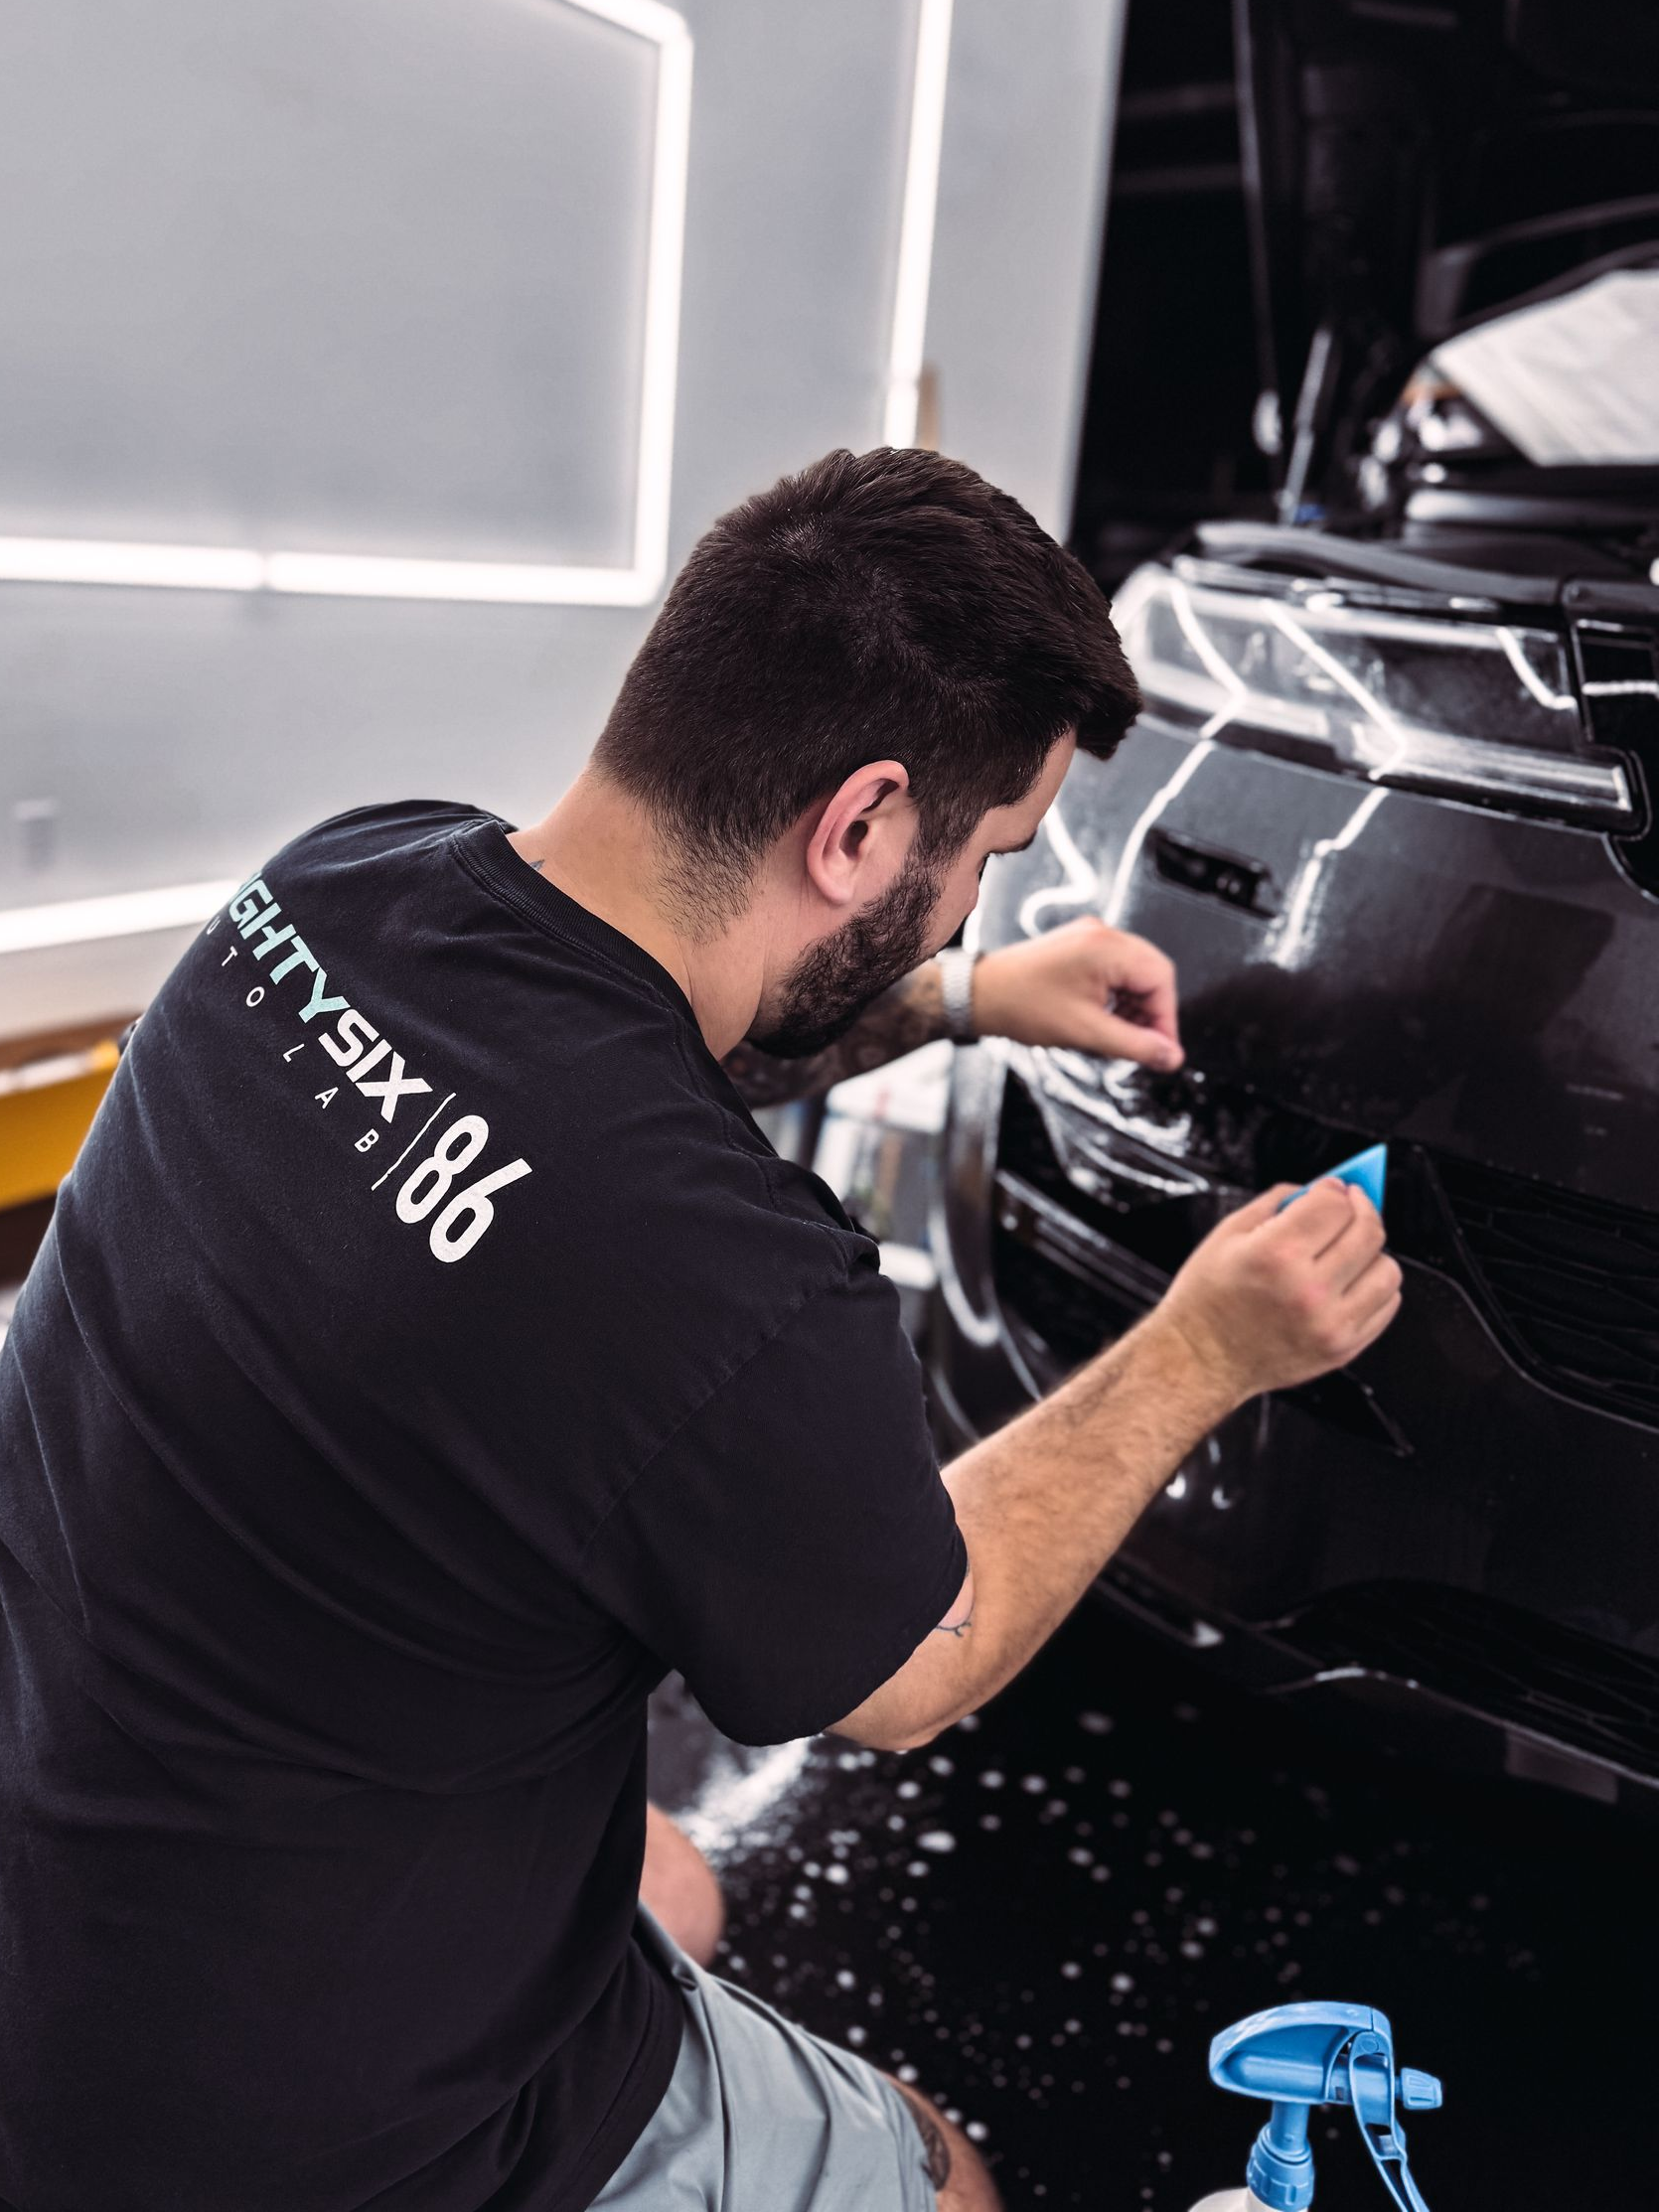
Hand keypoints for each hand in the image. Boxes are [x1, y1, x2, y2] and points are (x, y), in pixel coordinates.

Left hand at [971, 917, 1182, 1071]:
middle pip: (1151, 972)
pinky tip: (1106, 1019)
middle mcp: (1101, 935)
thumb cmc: (1022, 1006)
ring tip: (1120, 1035)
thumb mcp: (1086, 1033)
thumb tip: (1171, 1057)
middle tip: (1145, 1045)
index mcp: (1106, 948)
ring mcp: (1090, 938)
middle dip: (1153, 1011)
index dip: (1167, 1018)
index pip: (1161, 978)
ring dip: (1136, 1005)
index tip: (1162, 1049)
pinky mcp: (1079, 947)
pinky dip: (1118, 996)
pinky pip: (1115, 969)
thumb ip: (1135, 1046)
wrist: (980, 994)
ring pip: (1135, 972)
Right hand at [1152, 1179, 1402, 1406]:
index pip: (1334, 1203)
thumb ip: (1276, 1203)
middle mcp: (1308, 1290)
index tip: (1330, 1188)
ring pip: (1387, 1270)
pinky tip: (1351, 1280)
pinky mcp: (1342, 1348)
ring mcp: (1329, 1323)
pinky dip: (1374, 1286)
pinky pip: (1386, 1306)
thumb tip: (1317, 1189)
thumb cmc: (1207, 1300)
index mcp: (1275, 1255)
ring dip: (1372, 1251)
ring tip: (1348, 1251)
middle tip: (1349, 1205)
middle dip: (1361, 1208)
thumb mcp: (1226, 1236)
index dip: (1334, 1188)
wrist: (1200, 1360)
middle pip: (1368, 1231)